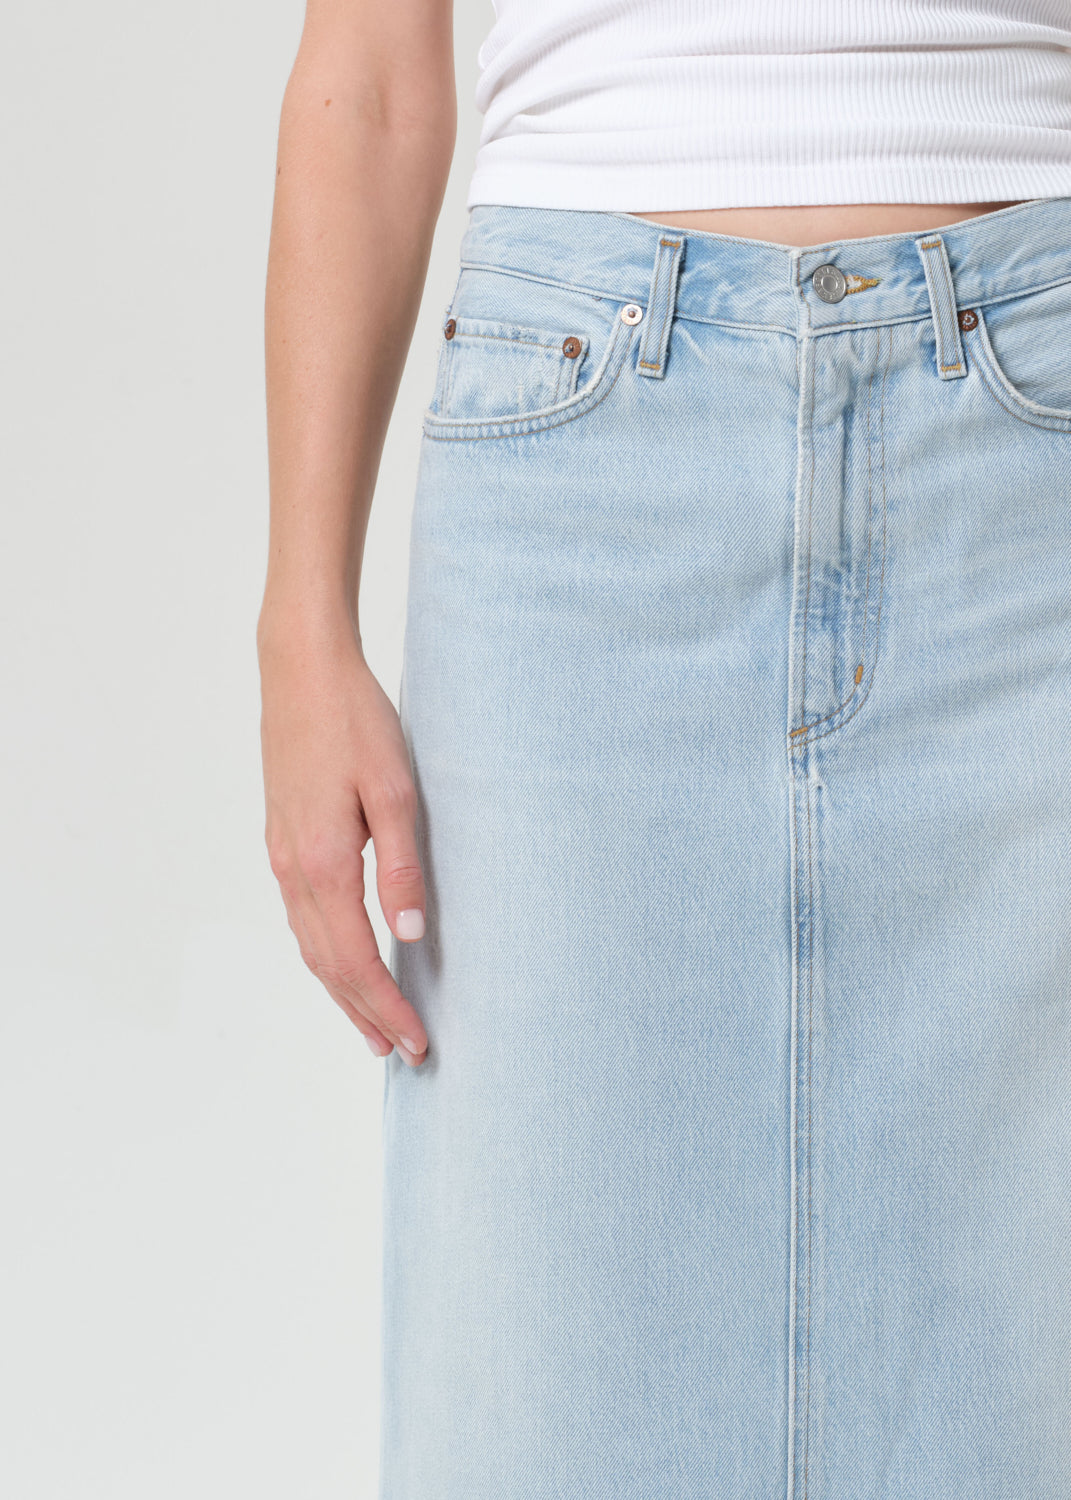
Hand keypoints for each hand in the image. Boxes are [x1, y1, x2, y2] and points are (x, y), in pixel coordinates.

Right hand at [258, 623, 428, 1064]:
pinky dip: (324, 953)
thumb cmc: (354, 720)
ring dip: (341, 989)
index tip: (416, 1041)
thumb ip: (402, 865)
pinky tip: (343, 957)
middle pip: (326, 965)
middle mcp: (294, 869)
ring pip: (309, 944)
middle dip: (365, 1012)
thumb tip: (411, 935)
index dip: (386, 1006)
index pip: (355, 960)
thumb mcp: (395, 789)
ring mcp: (282, 854)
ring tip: (371, 1023)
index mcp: (323, 863)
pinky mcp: (283, 838)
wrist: (301, 669)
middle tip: (400, 1051)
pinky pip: (302, 916)